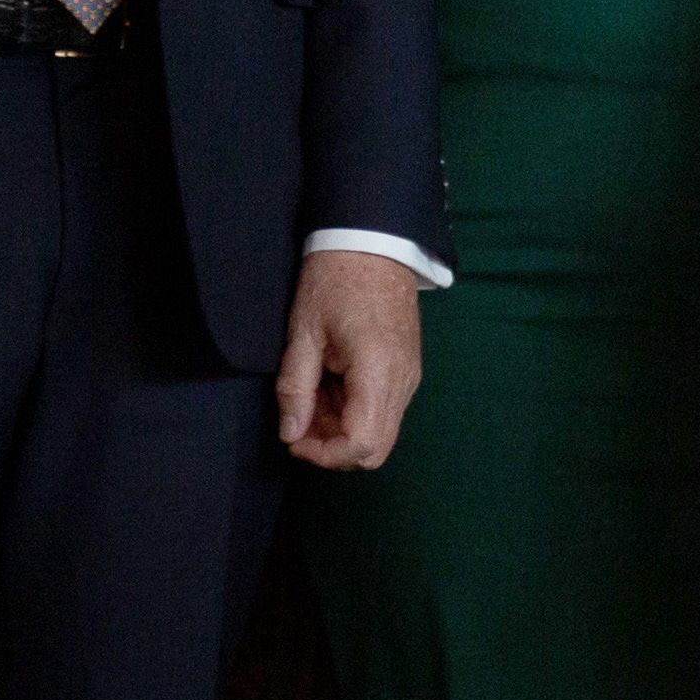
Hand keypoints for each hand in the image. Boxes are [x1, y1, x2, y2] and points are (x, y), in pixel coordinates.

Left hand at [274, 250, 424, 470]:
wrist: (373, 244)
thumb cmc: (335, 281)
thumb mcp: (304, 333)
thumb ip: (295, 388)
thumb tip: (289, 434)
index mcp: (378, 371)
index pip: (362, 444)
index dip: (324, 454)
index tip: (293, 439)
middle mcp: (403, 382)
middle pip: (376, 449)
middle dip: (333, 449)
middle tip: (299, 425)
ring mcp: (410, 377)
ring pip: (381, 433)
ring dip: (341, 431)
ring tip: (310, 398)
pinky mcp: (407, 371)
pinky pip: (384, 410)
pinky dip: (354, 413)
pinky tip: (329, 387)